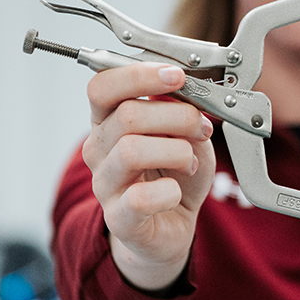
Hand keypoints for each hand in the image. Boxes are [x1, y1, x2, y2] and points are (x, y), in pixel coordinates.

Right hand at [82, 62, 215, 290]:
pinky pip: (141, 198)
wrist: (172, 225)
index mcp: (108, 120)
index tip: (177, 76)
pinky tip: (176, 192)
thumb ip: (180, 111)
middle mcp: (98, 149)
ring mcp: (104, 185)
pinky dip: (170, 191)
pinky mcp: (119, 218)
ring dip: (177, 152)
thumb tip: (182, 90)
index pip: (103, 86)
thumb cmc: (175, 173)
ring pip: (132, 151)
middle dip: (178, 116)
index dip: (139, 75)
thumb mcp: (184, 134)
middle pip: (127, 115)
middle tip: (201, 128)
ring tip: (191, 162)